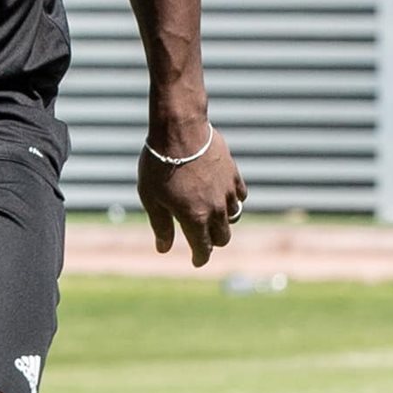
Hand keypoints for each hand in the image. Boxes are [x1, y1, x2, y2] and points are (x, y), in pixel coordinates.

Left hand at [137, 128, 246, 267]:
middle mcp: (216, 208)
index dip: (199, 258)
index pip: (203, 248)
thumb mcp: (152, 198)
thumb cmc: (159, 165)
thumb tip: (164, 248)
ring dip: (224, 222)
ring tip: (211, 218)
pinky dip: (234, 200)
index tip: (196, 261)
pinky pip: (240, 195)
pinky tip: (223, 196)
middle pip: (223, 237)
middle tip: (202, 240)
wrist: (180, 131)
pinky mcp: (233, 173)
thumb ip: (161, 225)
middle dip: (212, 242)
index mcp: (195, 218)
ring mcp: (228, 190)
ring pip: (234, 216)